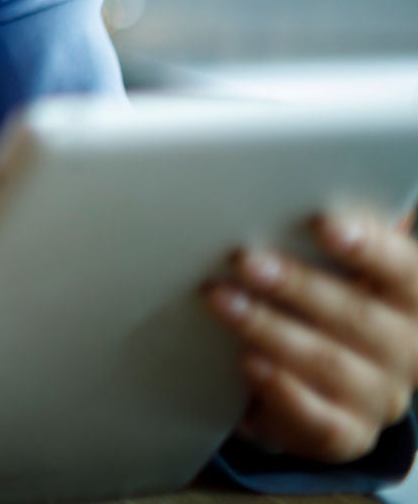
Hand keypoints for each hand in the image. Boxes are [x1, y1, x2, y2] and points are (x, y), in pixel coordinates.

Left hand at [203, 208, 417, 463]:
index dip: (370, 247)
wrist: (329, 384)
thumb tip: (283, 185)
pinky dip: (280, 391)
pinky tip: (248, 363)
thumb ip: (327, 238)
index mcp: (413, 300)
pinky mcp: (346, 435)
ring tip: (222, 300)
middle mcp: (407, 350)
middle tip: (246, 260)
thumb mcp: (338, 269)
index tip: (325, 223)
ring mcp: (379, 397)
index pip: (405, 271)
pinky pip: (318, 421)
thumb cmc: (329, 303)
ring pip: (329, 364)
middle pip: (358, 316)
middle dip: (298, 286)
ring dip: (269, 329)